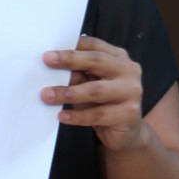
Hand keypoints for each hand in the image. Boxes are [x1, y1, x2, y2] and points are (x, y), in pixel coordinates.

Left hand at [42, 36, 146, 151]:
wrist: (126, 133)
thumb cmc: (103, 104)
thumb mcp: (88, 85)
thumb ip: (77, 75)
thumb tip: (52, 68)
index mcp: (118, 58)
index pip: (95, 46)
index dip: (72, 47)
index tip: (49, 51)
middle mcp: (128, 71)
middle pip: (97, 61)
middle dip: (69, 60)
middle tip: (47, 61)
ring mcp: (132, 91)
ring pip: (95, 90)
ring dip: (68, 93)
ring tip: (47, 95)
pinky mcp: (129, 113)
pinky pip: (98, 114)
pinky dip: (77, 116)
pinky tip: (62, 116)